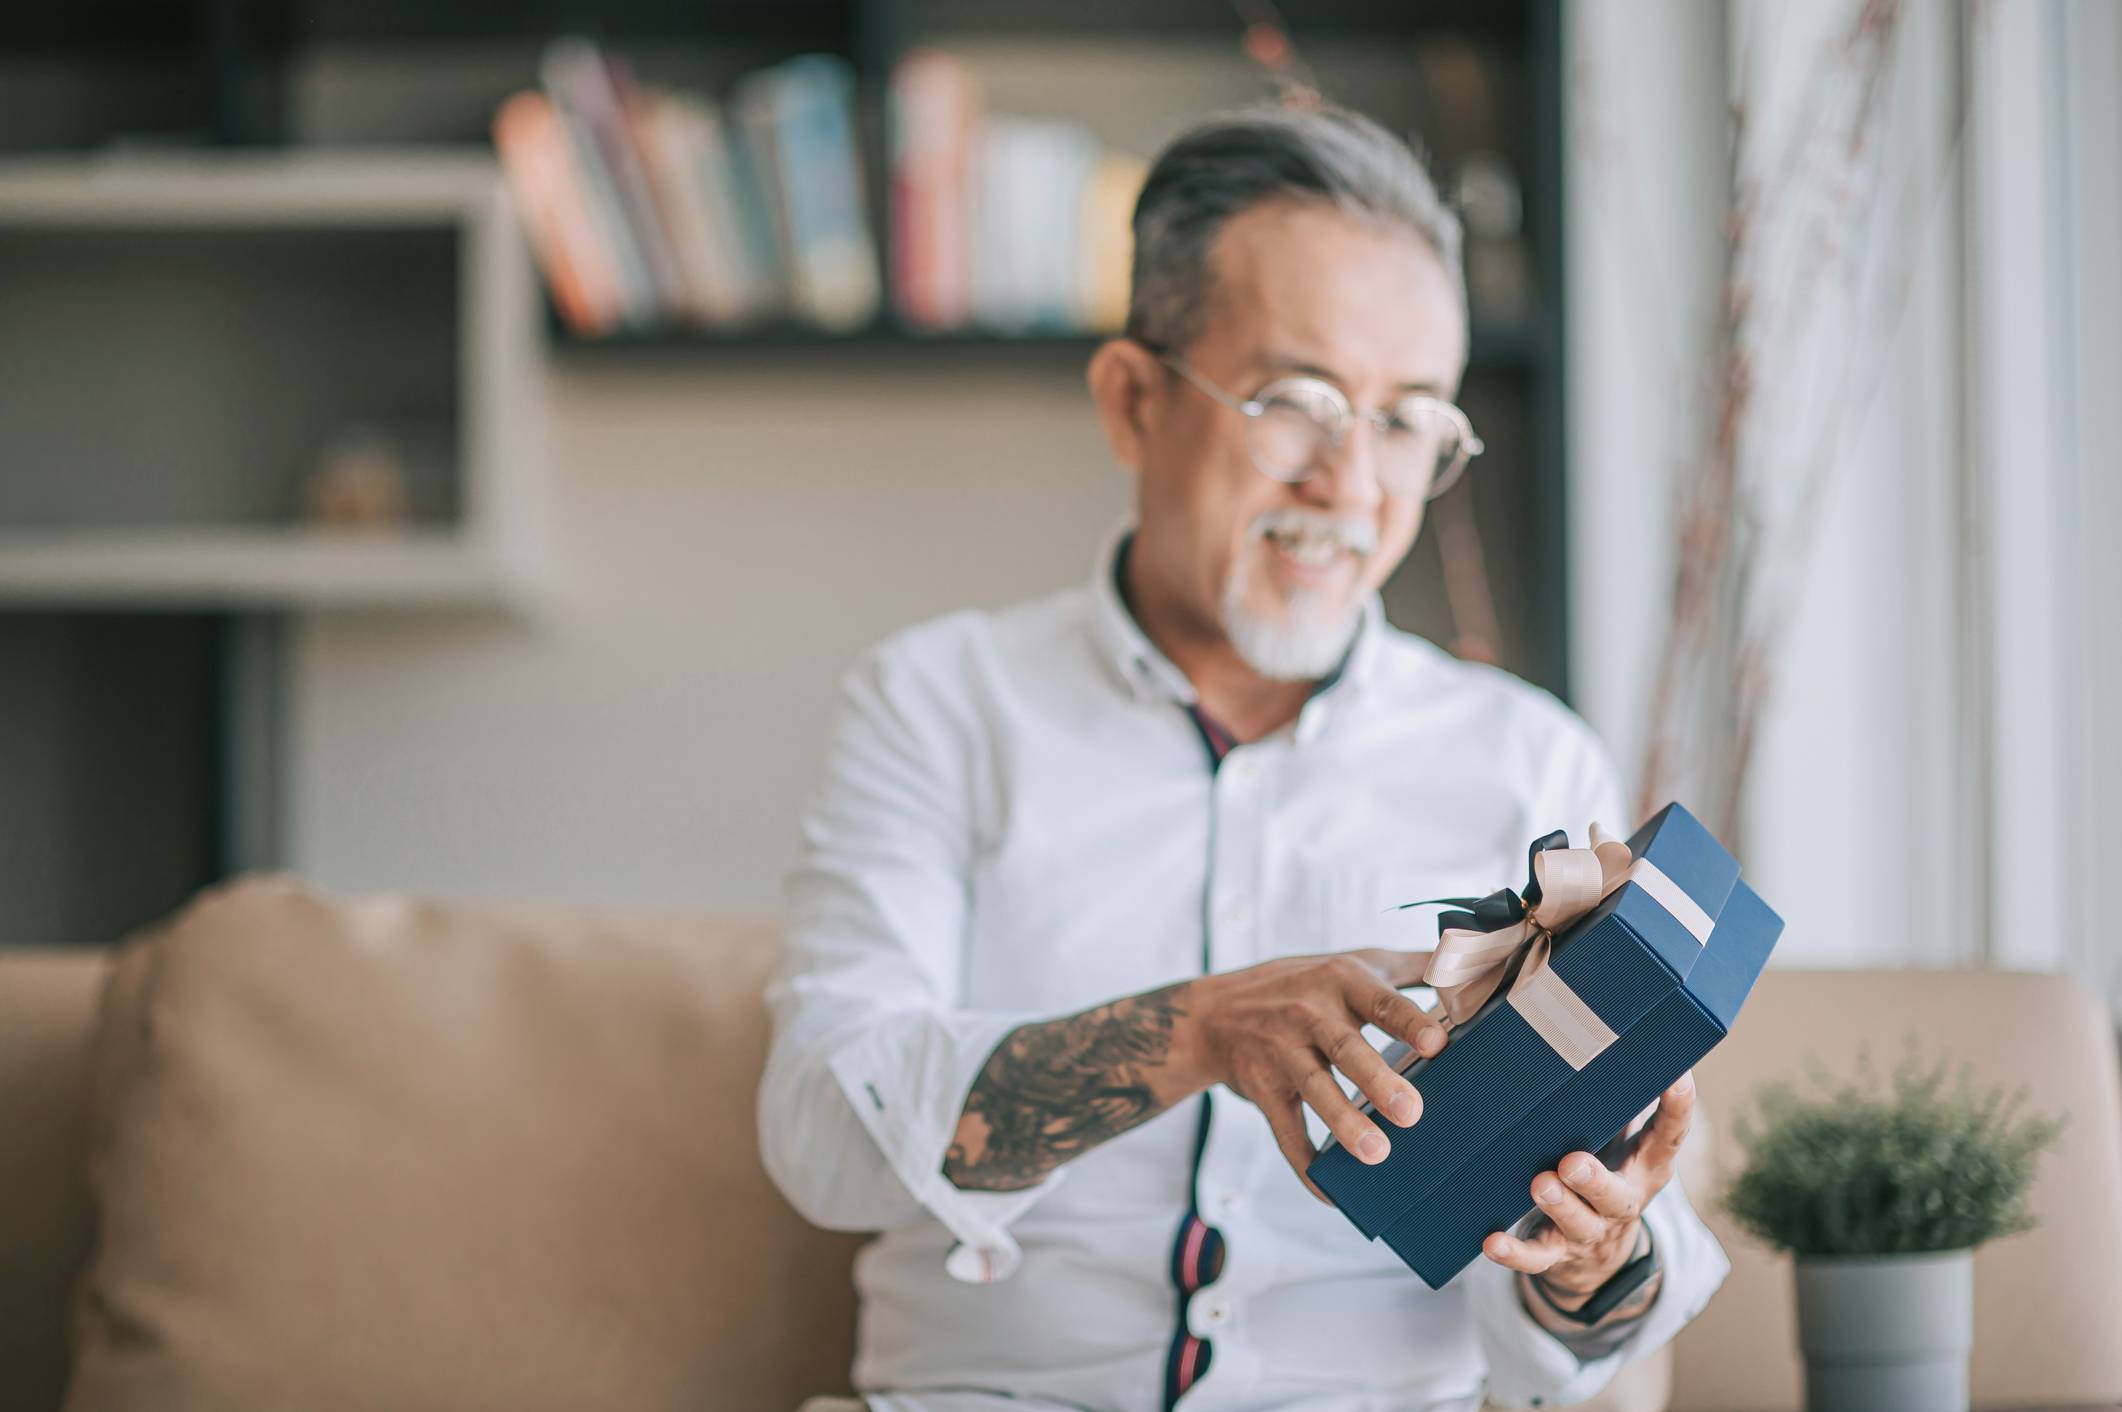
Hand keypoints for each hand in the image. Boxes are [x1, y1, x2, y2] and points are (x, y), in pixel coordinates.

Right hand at [1174, 949, 1447, 1200]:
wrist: (1213, 1013)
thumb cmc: (1301, 985)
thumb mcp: (1351, 963)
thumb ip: (1410, 964)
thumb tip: (1470, 963)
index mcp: (1341, 982)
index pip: (1380, 1001)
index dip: (1408, 1021)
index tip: (1438, 1042)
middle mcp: (1308, 1012)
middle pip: (1346, 1047)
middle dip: (1377, 1080)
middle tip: (1413, 1112)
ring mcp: (1281, 1051)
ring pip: (1315, 1089)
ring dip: (1344, 1121)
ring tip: (1376, 1154)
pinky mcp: (1262, 1088)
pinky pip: (1284, 1129)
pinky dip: (1305, 1163)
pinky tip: (1330, 1193)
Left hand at [1480, 1071, 1695, 1300]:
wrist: (1600, 1257)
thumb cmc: (1603, 1171)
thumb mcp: (1618, 1139)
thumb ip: (1610, 1099)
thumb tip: (1593, 1028)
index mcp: (1645, 1167)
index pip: (1669, 1137)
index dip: (1678, 1109)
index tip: (1677, 1078)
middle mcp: (1622, 1201)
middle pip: (1615, 1194)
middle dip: (1594, 1179)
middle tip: (1573, 1161)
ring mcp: (1588, 1231)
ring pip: (1576, 1223)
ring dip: (1558, 1205)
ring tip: (1541, 1184)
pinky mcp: (1556, 1253)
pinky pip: (1535, 1257)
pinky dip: (1514, 1252)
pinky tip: (1491, 1242)